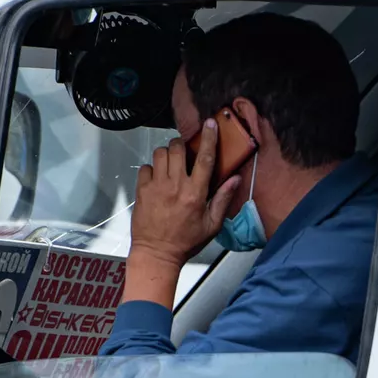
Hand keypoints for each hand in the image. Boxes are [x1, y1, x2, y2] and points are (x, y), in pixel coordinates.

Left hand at [129, 119, 244, 269]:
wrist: (157, 253)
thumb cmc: (186, 241)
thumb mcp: (212, 225)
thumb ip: (223, 199)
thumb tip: (235, 179)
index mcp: (196, 193)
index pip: (205, 158)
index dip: (209, 138)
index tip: (210, 124)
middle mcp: (176, 185)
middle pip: (178, 148)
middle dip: (182, 144)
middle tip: (184, 152)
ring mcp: (157, 186)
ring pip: (160, 153)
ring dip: (166, 154)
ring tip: (170, 165)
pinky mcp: (142, 190)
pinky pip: (145, 167)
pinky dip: (151, 168)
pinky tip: (156, 179)